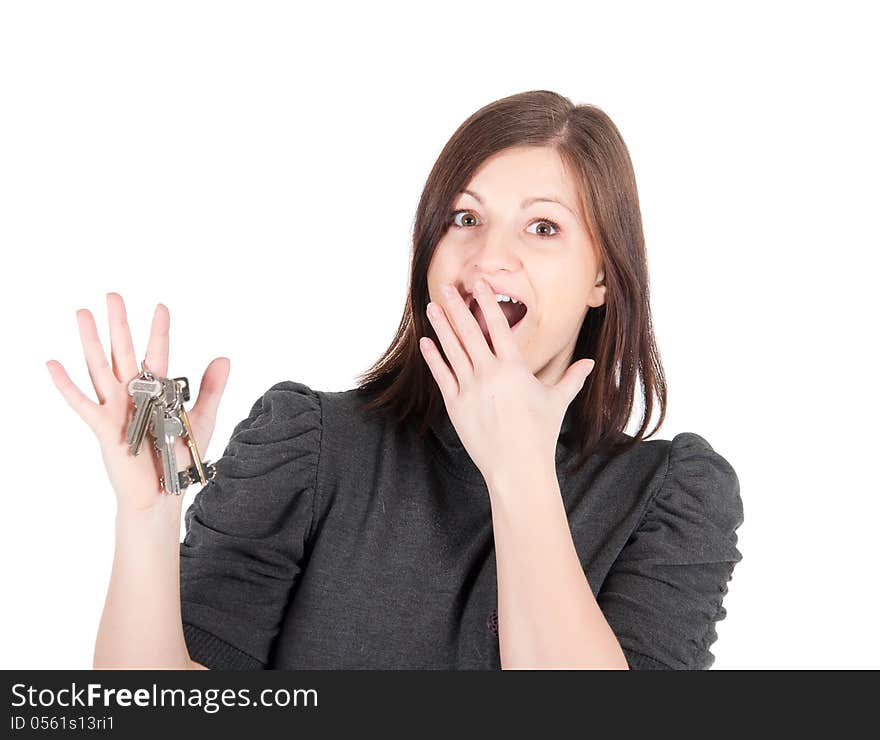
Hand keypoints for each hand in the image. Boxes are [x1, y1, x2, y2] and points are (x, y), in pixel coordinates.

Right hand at [46, 293, 229, 513]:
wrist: (163, 491)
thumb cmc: (179, 457)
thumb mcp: (201, 418)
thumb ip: (211, 388)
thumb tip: (224, 358)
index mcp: (158, 391)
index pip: (158, 353)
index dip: (159, 331)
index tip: (161, 306)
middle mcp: (134, 394)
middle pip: (124, 351)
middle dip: (119, 324)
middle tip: (113, 295)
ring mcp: (116, 408)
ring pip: (100, 367)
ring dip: (91, 341)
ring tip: (83, 313)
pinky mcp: (103, 426)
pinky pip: (81, 402)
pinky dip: (65, 384)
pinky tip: (53, 363)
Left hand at [418, 278, 594, 488]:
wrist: (517, 467)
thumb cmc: (539, 434)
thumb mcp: (557, 402)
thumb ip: (571, 379)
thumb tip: (590, 364)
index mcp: (515, 368)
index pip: (499, 327)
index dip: (487, 302)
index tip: (478, 284)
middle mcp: (490, 374)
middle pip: (470, 332)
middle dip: (456, 307)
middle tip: (445, 286)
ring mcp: (471, 389)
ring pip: (452, 350)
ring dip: (441, 326)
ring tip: (432, 306)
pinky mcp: (456, 405)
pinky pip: (442, 375)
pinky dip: (434, 357)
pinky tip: (426, 342)